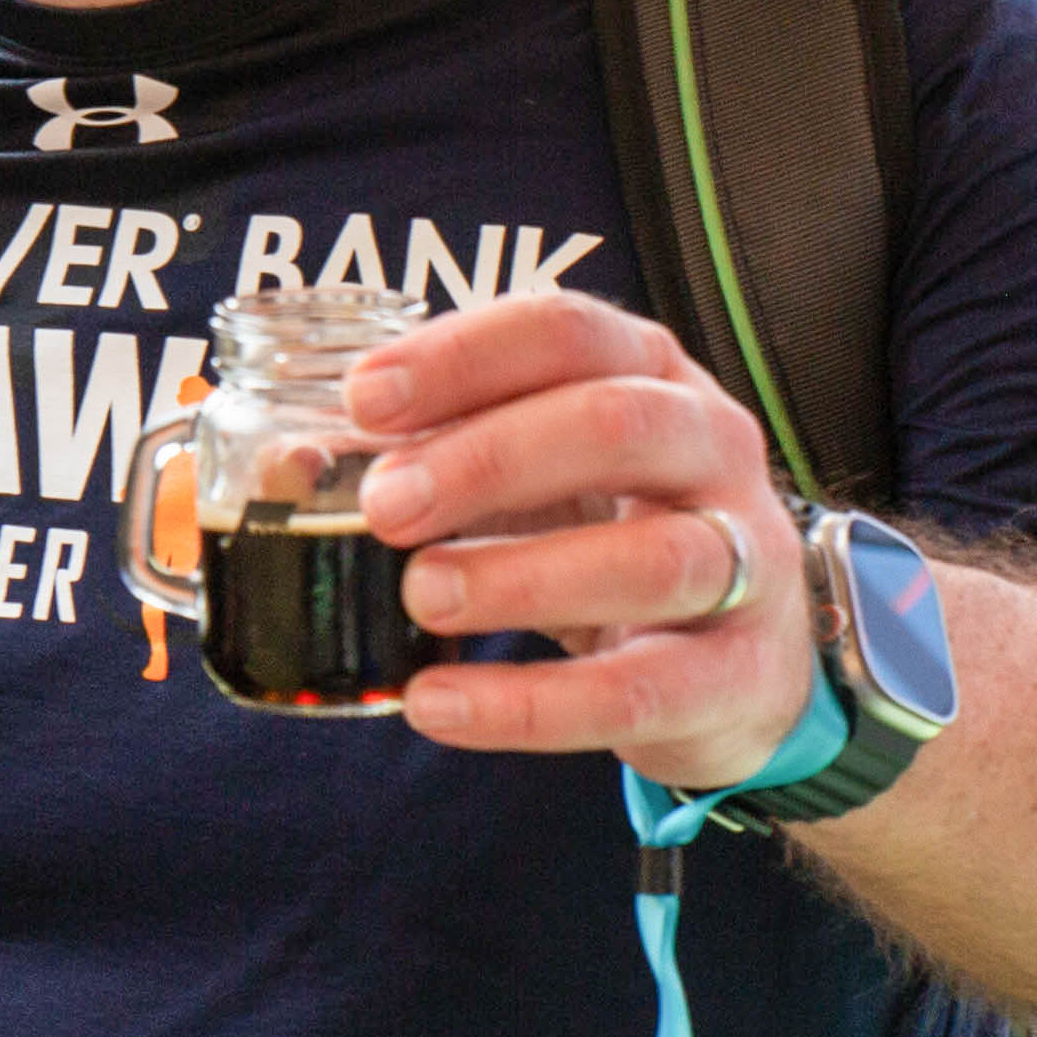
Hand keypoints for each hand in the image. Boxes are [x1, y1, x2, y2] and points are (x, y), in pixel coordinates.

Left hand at [344, 292, 821, 792]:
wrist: (743, 663)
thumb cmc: (610, 531)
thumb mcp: (530, 473)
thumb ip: (431, 454)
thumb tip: (291, 463)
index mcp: (653, 375)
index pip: (567, 332)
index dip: (463, 357)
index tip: (365, 399)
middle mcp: (713, 453)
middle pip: (619, 425)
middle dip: (488, 459)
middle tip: (382, 508)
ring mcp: (745, 565)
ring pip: (653, 558)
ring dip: (522, 576)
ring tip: (421, 597)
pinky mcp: (738, 678)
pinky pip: (640, 690)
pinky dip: (532, 704)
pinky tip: (440, 705)